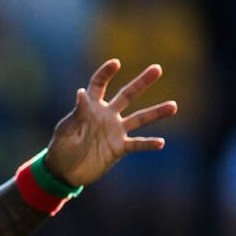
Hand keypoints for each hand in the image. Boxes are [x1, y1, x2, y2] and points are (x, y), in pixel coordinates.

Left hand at [44, 59, 176, 188]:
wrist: (64, 172)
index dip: (106, 74)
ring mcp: (115, 131)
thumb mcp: (65, 129)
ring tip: (173, 106)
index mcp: (91, 108)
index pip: (99, 85)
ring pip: (139, 118)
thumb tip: (81, 92)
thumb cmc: (61, 147)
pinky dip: (148, 143)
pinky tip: (160, 143)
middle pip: (127, 95)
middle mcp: (107, 115)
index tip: (115, 63)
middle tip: (157, 69)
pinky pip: (136, 144)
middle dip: (142, 82)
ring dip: (156, 112)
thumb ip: (77, 113)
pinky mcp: (119, 148)